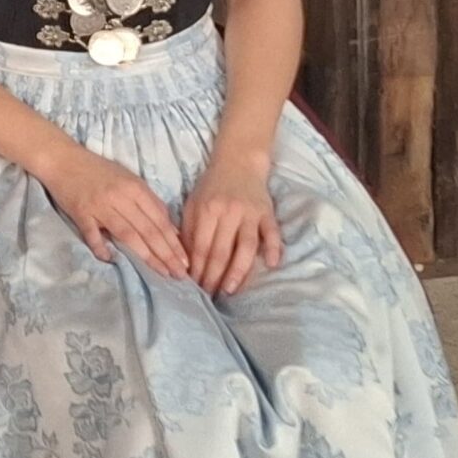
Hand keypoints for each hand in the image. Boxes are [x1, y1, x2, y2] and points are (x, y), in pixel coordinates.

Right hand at [39, 145, 190, 279]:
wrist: (63, 159)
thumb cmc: (99, 170)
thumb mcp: (129, 180)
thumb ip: (150, 203)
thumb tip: (172, 231)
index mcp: (135, 188)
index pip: (160, 220)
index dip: (174, 243)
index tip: (186, 262)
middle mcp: (120, 197)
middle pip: (148, 230)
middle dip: (166, 254)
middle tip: (179, 275)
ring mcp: (100, 205)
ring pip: (128, 234)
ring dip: (146, 256)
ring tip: (161, 273)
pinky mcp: (81, 212)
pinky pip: (93, 234)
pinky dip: (101, 248)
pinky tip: (111, 260)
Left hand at [183, 145, 283, 295]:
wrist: (239, 161)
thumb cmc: (212, 187)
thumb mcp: (193, 203)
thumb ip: (188, 229)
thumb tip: (184, 261)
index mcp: (206, 210)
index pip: (200, 246)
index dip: (197, 268)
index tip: (193, 287)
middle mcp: (228, 212)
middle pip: (221, 251)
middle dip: (214, 277)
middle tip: (210, 295)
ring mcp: (250, 213)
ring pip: (245, 247)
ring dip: (238, 272)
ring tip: (230, 290)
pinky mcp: (268, 213)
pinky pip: (272, 233)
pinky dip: (273, 248)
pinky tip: (270, 265)